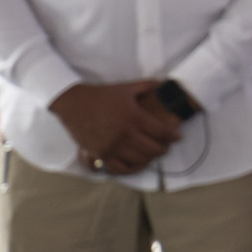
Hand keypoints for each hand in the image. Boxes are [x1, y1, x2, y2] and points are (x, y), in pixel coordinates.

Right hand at [50, 81, 182, 174]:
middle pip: (153, 149)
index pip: (161, 131)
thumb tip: (164, 83)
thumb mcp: (127, 88)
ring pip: (139, 160)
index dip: (173, 136)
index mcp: (133, 117)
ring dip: (150, 158)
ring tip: (153, 154)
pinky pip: (121, 168)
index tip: (178, 137)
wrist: (74, 104)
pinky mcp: (101, 154)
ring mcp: (112, 146)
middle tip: (166, 145)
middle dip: (164, 148)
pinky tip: (137, 163)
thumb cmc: (102, 95)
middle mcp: (125, 133)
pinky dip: (132, 168)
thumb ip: (147, 86)